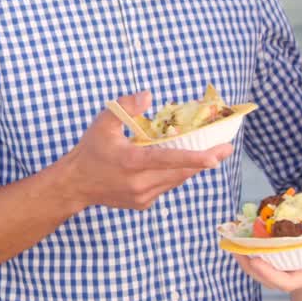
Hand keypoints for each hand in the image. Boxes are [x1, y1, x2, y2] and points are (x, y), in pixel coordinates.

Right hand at [62, 92, 232, 210]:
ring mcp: (142, 197)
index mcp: (132, 162)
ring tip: (207, 154)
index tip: (217, 156)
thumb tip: (148, 96)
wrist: (75, 184)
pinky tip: (175, 164)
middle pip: (180, 172)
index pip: (169, 160)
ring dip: (190, 167)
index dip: (195, 158)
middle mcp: (140, 183)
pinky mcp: (143, 204)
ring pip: (176, 180)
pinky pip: (166, 187)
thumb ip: (126, 106)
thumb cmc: (90, 149)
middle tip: (226, 148)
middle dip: (205, 161)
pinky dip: (173, 175)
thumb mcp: (103, 122)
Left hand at [234, 238, 301, 293]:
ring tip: (244, 240)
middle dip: (253, 265)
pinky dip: (278, 244)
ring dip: (261, 254)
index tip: (252, 258)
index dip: (267, 273)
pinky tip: (272, 231)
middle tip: (235, 247)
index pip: (287, 281)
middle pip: (276, 275)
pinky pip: (292, 253)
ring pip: (281, 264)